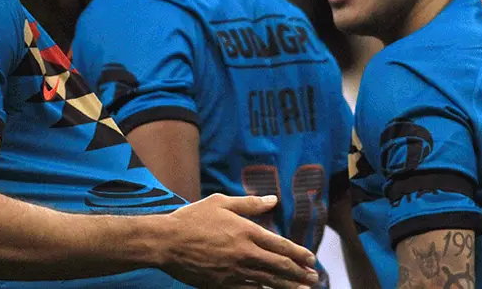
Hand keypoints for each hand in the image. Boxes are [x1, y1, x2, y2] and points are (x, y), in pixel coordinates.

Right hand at [157, 194, 318, 288]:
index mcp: (247, 231)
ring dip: (288, 286)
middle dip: (300, 273)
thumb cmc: (192, 219)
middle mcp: (245, 253)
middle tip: (314, 278)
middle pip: (280, 266)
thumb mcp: (221, 203)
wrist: (167, 242)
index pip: (281, 245)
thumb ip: (249, 203)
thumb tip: (273, 200)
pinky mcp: (224, 284)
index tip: (311, 259)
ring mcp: (235, 271)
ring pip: (269, 281)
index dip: (299, 253)